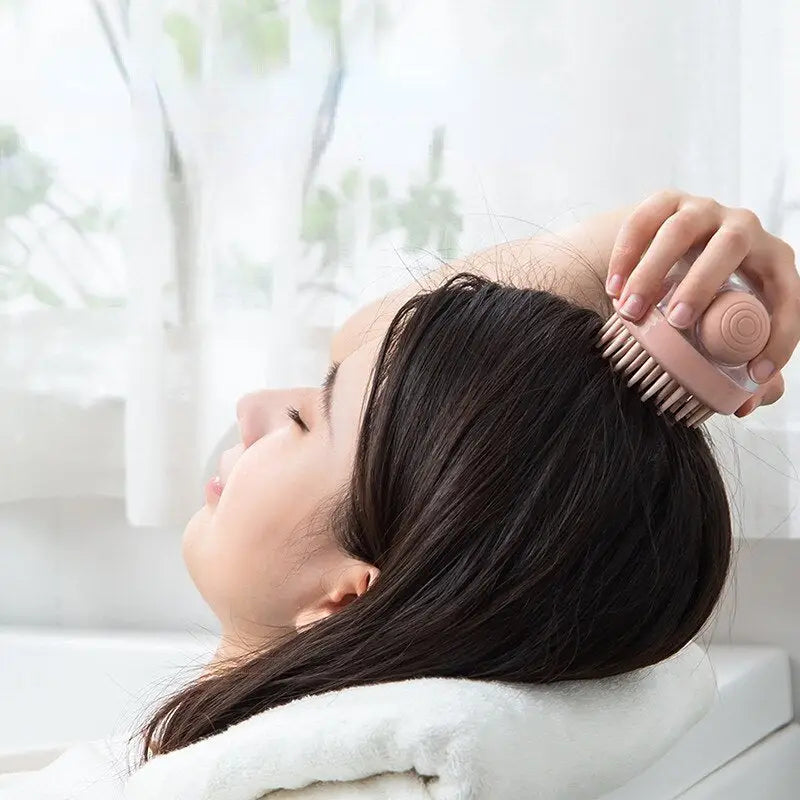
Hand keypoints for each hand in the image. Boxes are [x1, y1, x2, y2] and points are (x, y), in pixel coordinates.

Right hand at [605, 190, 798, 412]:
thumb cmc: (710, 301)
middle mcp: (743, 228)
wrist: (672, 257)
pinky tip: (614, 289)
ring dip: (652, 271)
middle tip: (675, 321)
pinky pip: (644, 220)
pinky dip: (626, 255)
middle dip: (702, 284)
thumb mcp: (733, 328)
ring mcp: (703, 210)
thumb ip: (748, 361)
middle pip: (730, 245)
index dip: (780, 335)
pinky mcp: (666, 202)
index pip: (789, 293)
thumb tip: (747, 401)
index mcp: (773, 260)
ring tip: (631, 311)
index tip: (751, 371)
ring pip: (680, 229)